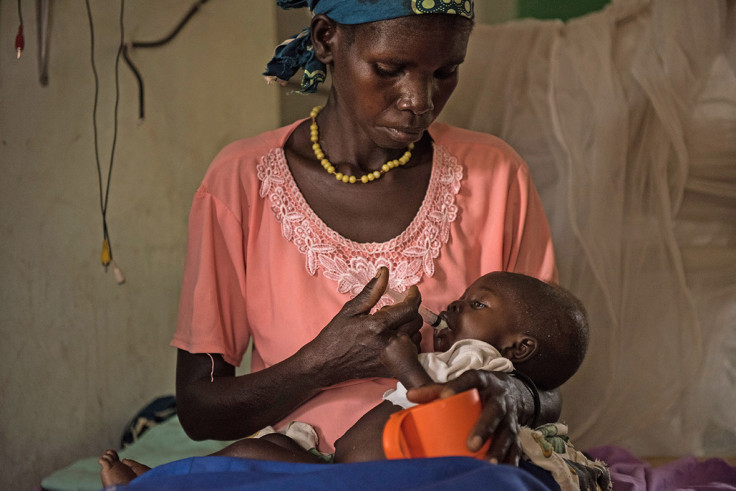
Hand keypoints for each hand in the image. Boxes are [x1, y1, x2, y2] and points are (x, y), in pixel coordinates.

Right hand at [308, 268, 422, 380]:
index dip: (414, 296)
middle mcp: (388, 344)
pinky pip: (412, 354)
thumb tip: (384, 271)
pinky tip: (393, 340)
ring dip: (409, 328)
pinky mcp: (391, 370)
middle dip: (410, 311)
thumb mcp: (350, 309)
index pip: (409, 308)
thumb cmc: (336, 335)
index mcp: (378, 326)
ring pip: (417, 337)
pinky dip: (408, 344)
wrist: (326, 364)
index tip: (412, 291)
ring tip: (392, 326)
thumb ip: (371, 291)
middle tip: (395, 309)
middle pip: (416, 321)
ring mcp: (391, 359)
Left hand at [380, 332, 419, 373]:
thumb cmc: (412, 359)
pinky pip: (383, 353)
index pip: (399, 334)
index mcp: (403, 337)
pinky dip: (386, 356)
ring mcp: (387, 347)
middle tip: (398, 351)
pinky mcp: (382, 354)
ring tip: (396, 358)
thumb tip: (408, 335)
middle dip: (394, 343)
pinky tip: (392, 361)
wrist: (408, 370)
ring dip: (390, 350)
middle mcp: (394, 340)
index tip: (401, 344)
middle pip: (392, 338)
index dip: (400, 339)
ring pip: (387, 346)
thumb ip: (407, 340)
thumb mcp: (413, 346)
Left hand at [406, 370, 524, 464]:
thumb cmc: (478, 389)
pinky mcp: (515, 430)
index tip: (445, 395)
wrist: (511, 390)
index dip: (458, 386)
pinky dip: (511, 459)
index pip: (470, 380)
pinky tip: (505, 469)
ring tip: (488, 463)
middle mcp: (498, 398)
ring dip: (499, 448)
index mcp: (482, 381)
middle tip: (471, 444)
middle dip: (484, 428)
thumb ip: (435, 390)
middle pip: (494, 412)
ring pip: (507, 432)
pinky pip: (516, 446)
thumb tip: (410, 395)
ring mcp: (509, 415)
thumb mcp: (461, 384)